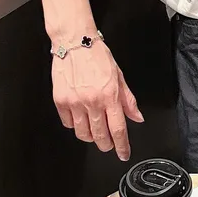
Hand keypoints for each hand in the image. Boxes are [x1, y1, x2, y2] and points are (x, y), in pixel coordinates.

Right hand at [52, 42, 142, 160]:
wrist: (75, 42)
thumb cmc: (97, 56)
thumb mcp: (119, 76)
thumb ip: (128, 100)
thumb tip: (137, 117)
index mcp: (110, 95)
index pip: (118, 129)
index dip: (122, 146)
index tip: (124, 154)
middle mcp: (92, 101)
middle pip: (100, 136)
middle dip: (106, 145)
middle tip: (109, 144)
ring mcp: (74, 102)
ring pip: (83, 134)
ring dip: (91, 137)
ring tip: (95, 131)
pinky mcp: (60, 101)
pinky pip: (68, 124)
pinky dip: (75, 125)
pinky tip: (81, 118)